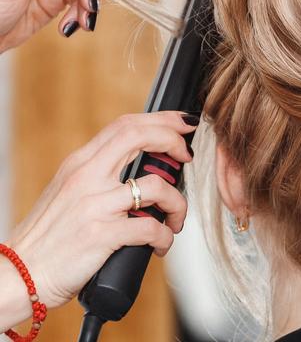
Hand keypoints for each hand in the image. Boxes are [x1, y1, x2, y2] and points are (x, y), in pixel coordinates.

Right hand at [0, 111, 196, 328]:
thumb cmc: (49, 237)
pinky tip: (161, 244)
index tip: (182, 125)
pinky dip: (165, 236)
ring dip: (178, 202)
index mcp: (80, 163)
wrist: (19, 275)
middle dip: (173, 139)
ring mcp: (94, 205)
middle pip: (139, 136)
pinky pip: (150, 228)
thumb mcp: (70, 191)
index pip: (125, 125)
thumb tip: (140, 164)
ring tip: (175, 218)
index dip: (161, 120)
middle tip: (187, 156)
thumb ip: (100, 174)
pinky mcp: (101, 235)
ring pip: (156, 186)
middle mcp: (86, 177)